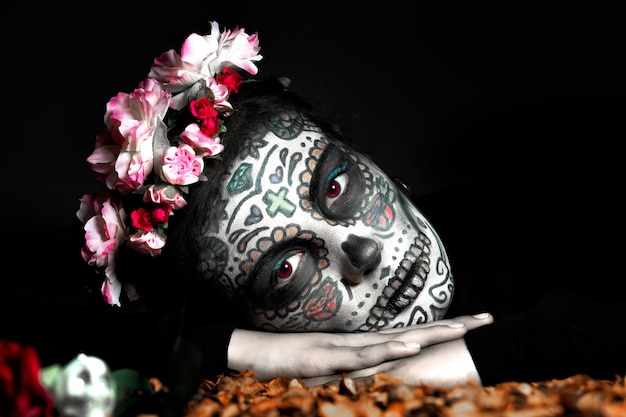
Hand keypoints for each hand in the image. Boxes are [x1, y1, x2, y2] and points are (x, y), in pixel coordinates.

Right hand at [227, 313, 491, 381]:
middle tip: (486, 318)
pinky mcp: (330, 357)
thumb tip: (380, 375)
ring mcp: (348, 348)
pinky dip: (387, 350)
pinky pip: (363, 354)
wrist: (258, 354)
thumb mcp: (334, 374)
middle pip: (414, 332)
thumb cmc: (294, 364)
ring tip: (460, 328)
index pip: (412, 336)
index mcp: (367, 346)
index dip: (443, 330)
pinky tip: (408, 346)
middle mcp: (363, 342)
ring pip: (394, 339)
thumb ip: (358, 372)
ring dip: (428, 334)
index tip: (472, 325)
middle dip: (452, 326)